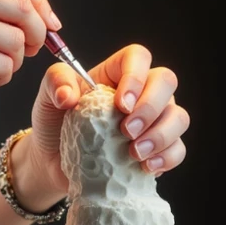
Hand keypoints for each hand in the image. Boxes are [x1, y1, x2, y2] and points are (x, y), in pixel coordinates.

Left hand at [21, 43, 189, 199]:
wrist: (53, 161)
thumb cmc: (54, 123)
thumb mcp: (47, 97)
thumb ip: (55, 83)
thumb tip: (68, 95)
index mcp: (115, 73)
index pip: (138, 57)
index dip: (136, 76)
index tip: (121, 104)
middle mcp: (141, 92)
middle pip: (167, 82)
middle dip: (151, 107)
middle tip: (126, 130)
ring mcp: (153, 121)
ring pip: (179, 117)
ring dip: (161, 135)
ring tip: (134, 153)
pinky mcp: (156, 150)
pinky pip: (178, 149)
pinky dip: (166, 158)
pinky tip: (145, 167)